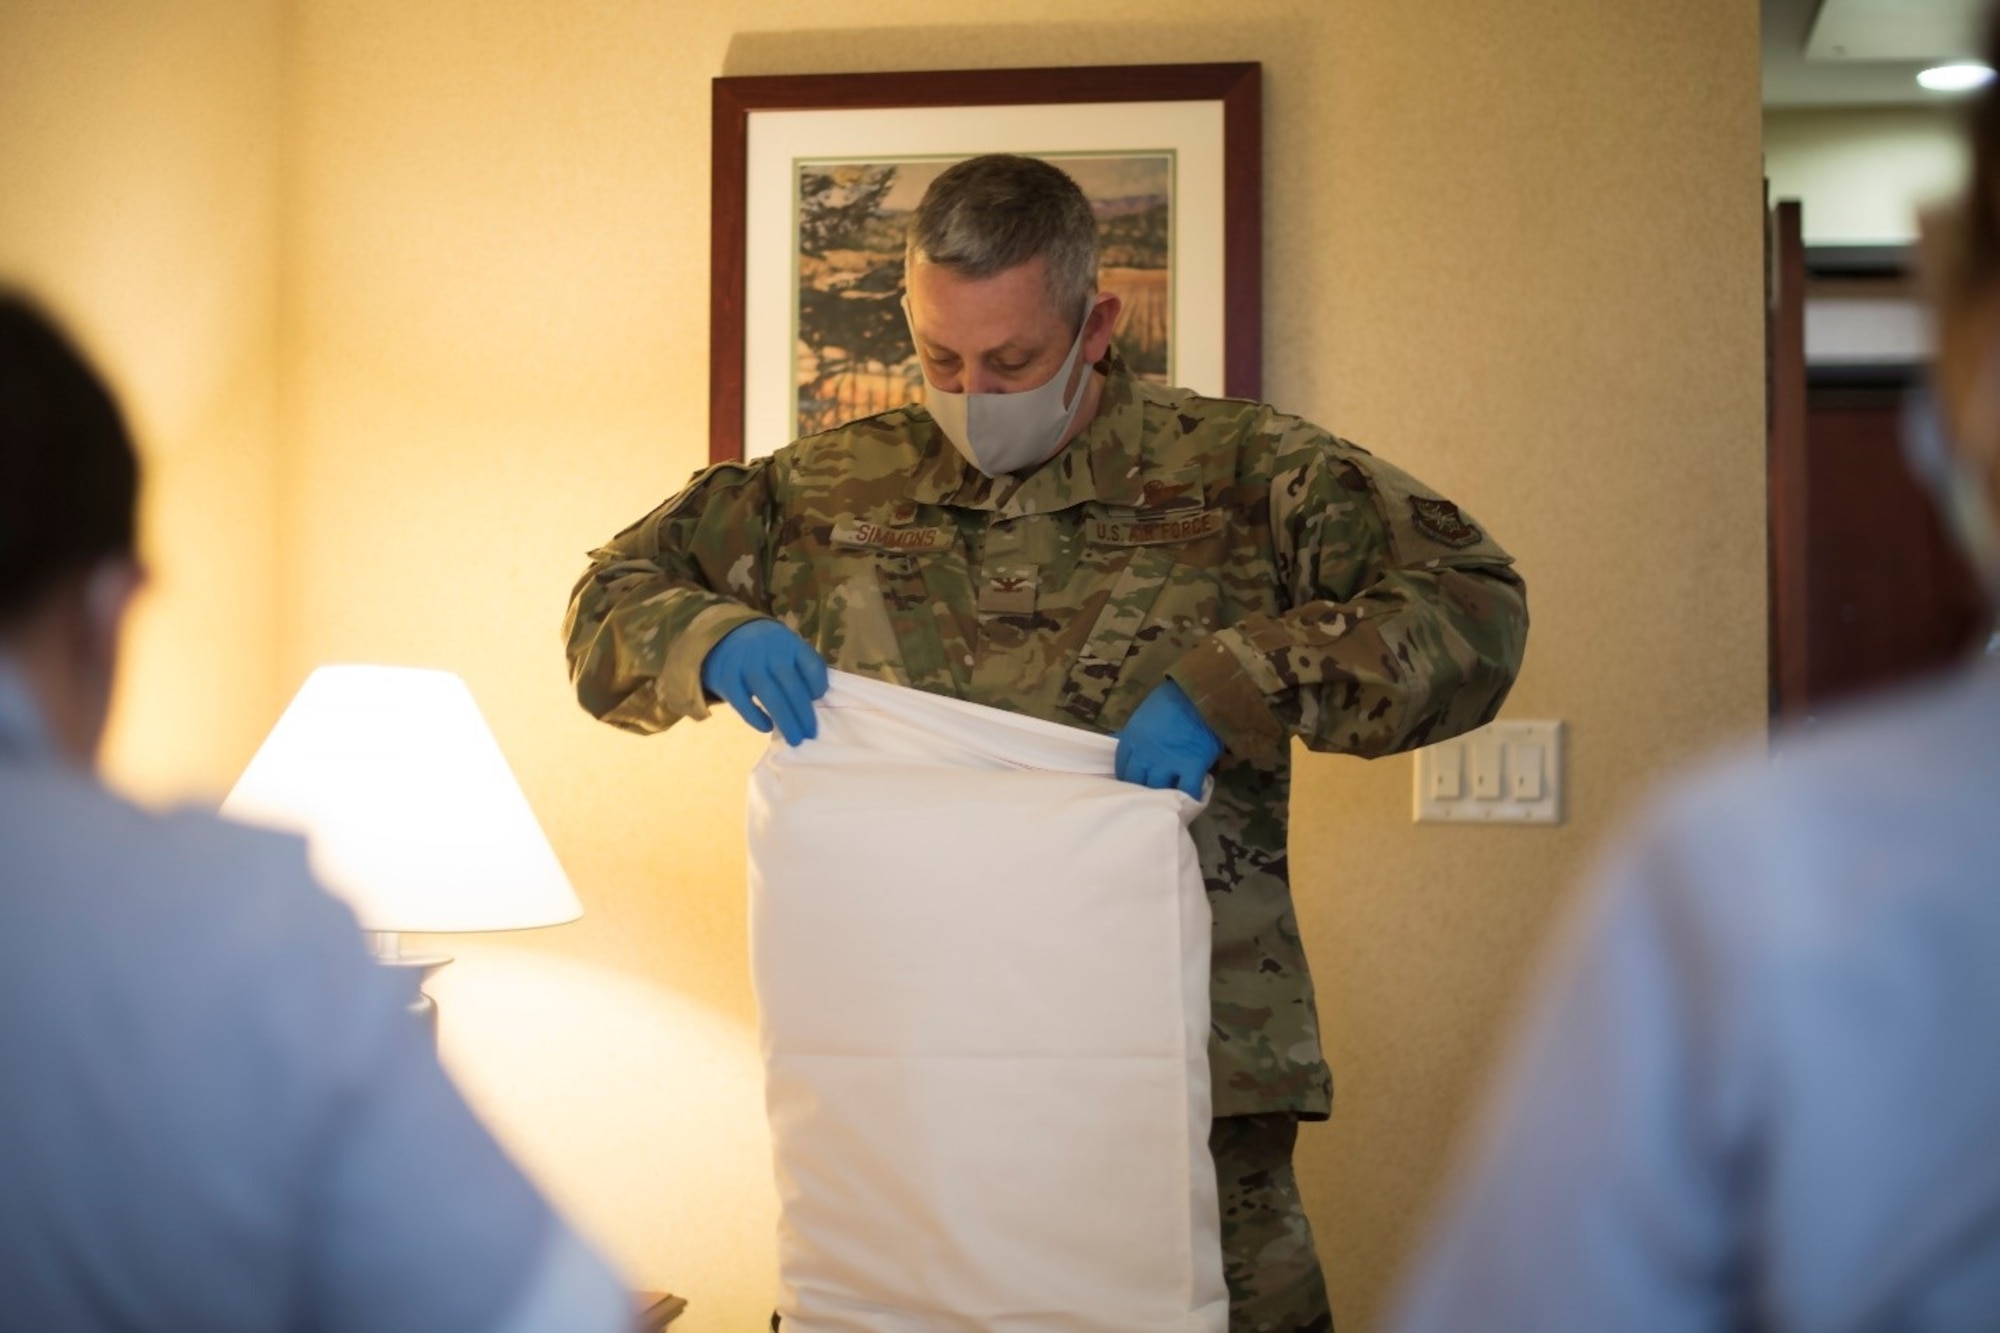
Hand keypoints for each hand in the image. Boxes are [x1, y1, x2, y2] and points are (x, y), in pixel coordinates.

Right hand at [700, 620, 827, 745]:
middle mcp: (769, 652)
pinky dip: (757, 718)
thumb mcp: (785, 646)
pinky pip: (744, 703)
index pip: (811, 666)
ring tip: (795, 739)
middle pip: (792, 687)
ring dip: (786, 721)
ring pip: (771, 697)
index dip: (818, 686)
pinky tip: (767, 728)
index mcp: (789, 643)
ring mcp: (747, 665)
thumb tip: (815, 700)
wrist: (722, 634)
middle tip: (810, 734)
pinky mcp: (726, 678)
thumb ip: (800, 666)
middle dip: (804, 714)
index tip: (819, 701)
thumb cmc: (764, 648)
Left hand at [1114, 678, 1222, 798]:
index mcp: (1132, 739)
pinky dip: (1190, 797)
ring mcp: (1168, 762)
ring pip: (1160, 790)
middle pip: (1137, 782)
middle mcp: (1145, 754)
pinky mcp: (1191, 767)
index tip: (1133, 782)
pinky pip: (1188, 790)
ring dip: (1164, 795)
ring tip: (1169, 798)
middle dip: (1143, 789)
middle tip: (1151, 793)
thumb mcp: (1144, 713)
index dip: (1128, 777)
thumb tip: (1118, 742)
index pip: (1122, 768)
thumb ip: (1133, 733)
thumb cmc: (1172, 698)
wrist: (1201, 692)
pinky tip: (1191, 800)